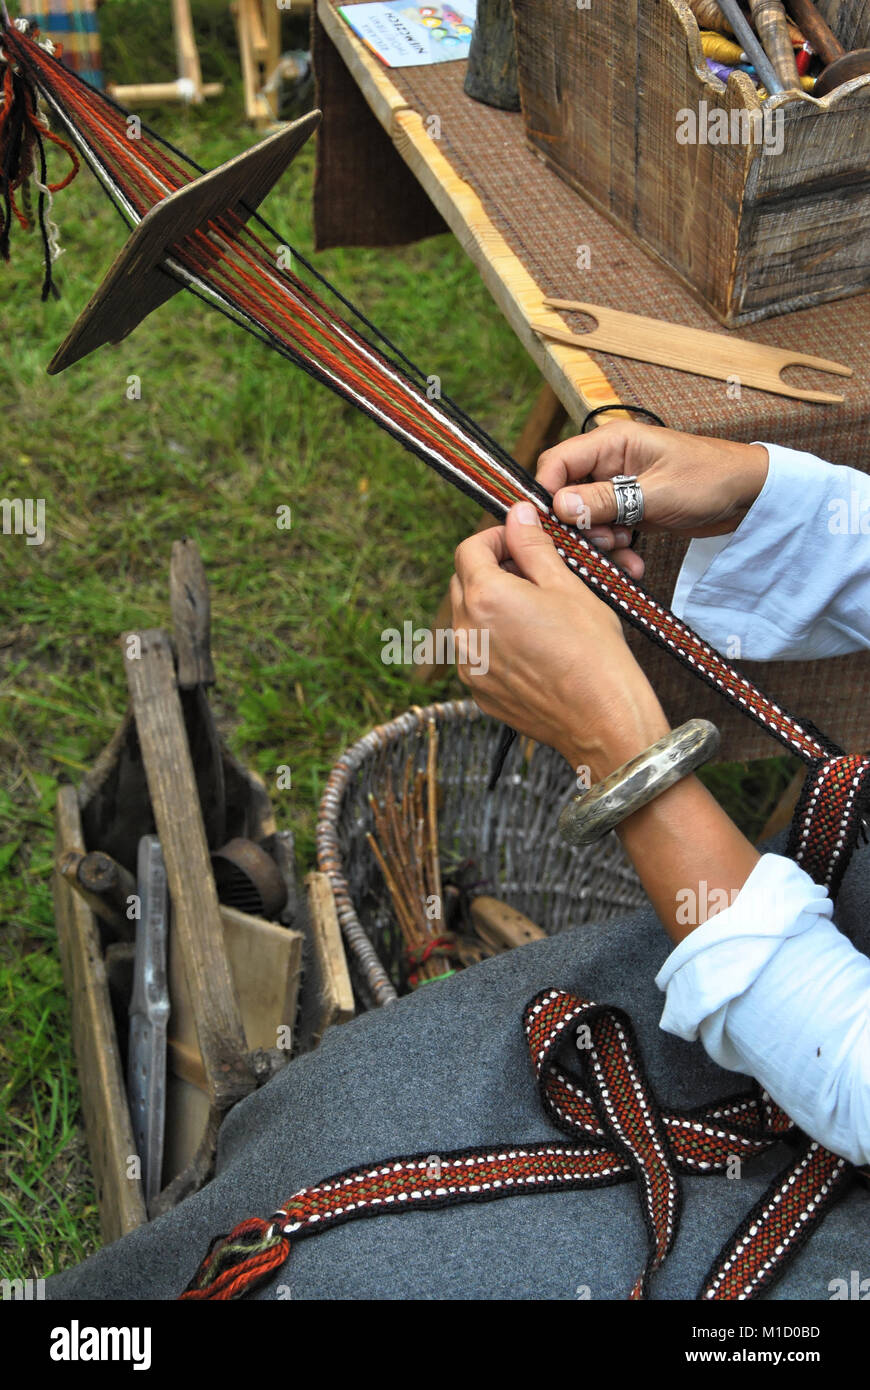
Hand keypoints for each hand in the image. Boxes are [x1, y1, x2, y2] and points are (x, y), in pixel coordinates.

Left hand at [449, 501, 669, 779]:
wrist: (603, 719)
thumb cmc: (593, 652)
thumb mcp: (567, 586)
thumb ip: (533, 546)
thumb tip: (517, 514)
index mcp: (485, 597)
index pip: (468, 549)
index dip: (494, 538)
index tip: (518, 540)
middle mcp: (466, 632)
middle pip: (462, 583)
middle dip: (490, 570)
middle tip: (531, 572)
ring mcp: (468, 667)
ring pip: (468, 620)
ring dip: (491, 606)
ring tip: (534, 611)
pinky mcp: (478, 693)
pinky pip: (476, 654)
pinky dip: (495, 641)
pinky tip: (532, 645)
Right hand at [537, 421, 768, 579]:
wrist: (749, 495)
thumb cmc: (710, 479)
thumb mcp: (656, 492)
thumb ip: (606, 500)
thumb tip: (559, 507)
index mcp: (611, 442)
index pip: (556, 463)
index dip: (547, 495)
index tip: (552, 527)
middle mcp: (608, 462)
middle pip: (566, 495)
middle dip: (577, 526)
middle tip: (601, 544)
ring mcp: (618, 487)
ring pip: (585, 519)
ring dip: (599, 543)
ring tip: (624, 552)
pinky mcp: (629, 510)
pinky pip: (607, 532)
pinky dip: (615, 550)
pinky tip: (632, 564)